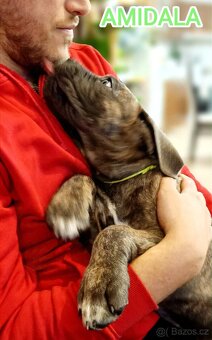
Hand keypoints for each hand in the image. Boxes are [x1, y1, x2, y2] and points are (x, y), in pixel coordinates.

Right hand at [131, 175, 210, 302]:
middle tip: (181, 192)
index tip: (175, 176)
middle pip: (197, 195)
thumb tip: (167, 174)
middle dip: (190, 192)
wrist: (186, 247)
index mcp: (192, 196)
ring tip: (188, 209)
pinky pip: (203, 226)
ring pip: (202, 210)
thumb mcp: (165, 195)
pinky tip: (194, 226)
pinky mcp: (206, 236)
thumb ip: (166, 182)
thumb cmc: (174, 219)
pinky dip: (198, 223)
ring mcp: (205, 222)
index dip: (180, 177)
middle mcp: (201, 207)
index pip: (187, 181)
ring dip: (196, 207)